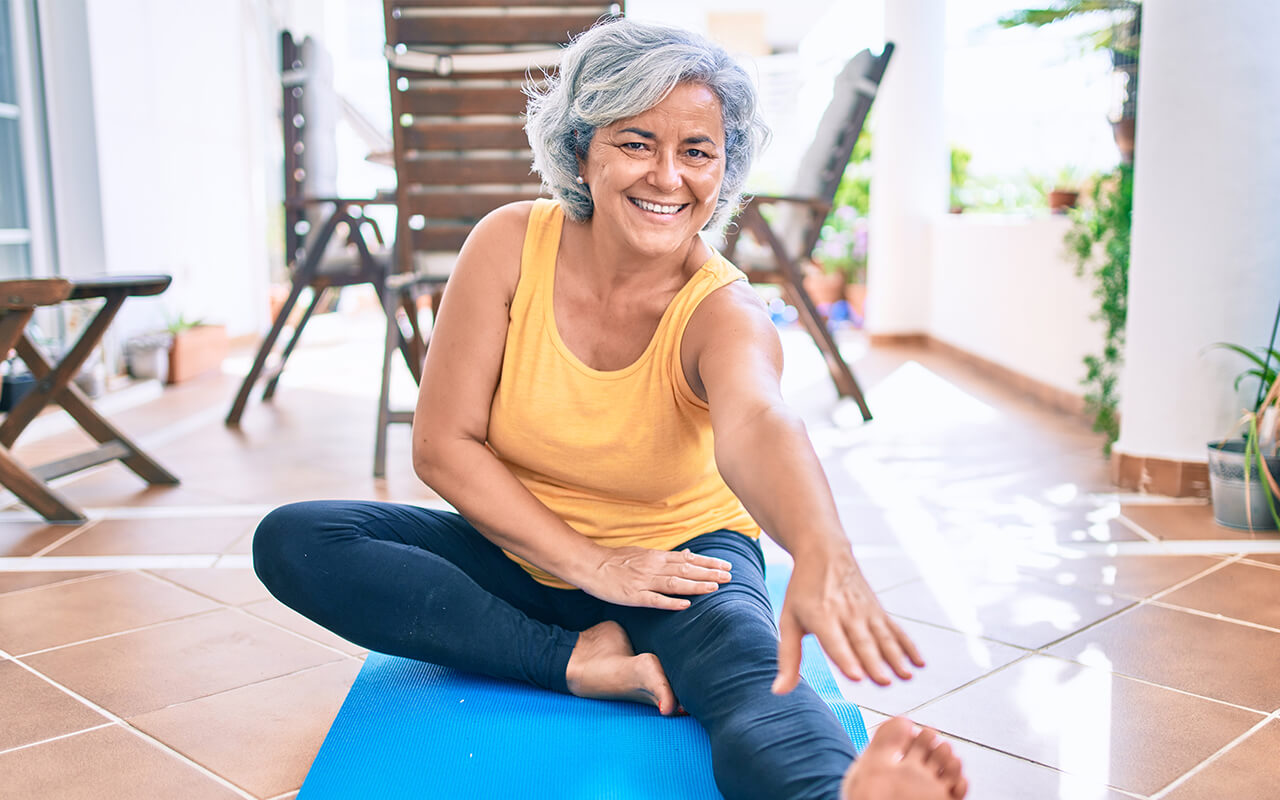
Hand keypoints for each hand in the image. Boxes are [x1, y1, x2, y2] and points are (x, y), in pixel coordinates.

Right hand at [577, 546, 732, 609]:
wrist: (590, 565)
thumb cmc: (616, 560)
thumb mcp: (643, 553)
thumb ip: (666, 556)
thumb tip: (689, 554)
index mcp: (656, 557)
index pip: (687, 559)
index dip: (708, 562)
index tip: (726, 565)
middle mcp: (653, 567)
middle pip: (685, 570)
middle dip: (709, 573)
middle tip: (729, 576)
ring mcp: (643, 581)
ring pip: (674, 583)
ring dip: (695, 585)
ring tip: (715, 587)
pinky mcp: (632, 596)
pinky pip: (654, 600)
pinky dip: (670, 602)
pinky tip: (685, 605)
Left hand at [773, 551, 923, 692]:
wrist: (824, 551)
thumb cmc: (802, 590)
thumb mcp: (788, 620)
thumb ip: (788, 657)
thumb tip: (779, 692)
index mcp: (820, 616)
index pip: (834, 642)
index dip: (845, 659)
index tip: (856, 677)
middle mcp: (846, 613)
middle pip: (862, 642)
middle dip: (874, 663)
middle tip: (885, 682)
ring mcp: (865, 611)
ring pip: (882, 637)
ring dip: (896, 657)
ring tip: (906, 676)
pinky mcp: (878, 610)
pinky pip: (895, 629)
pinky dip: (908, 645)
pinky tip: (919, 663)